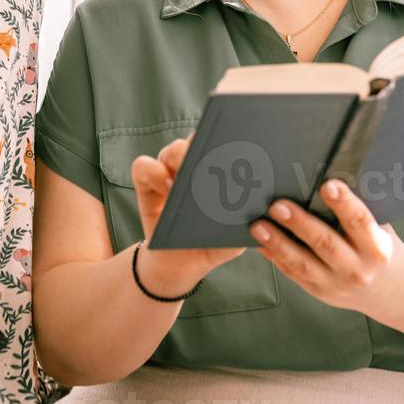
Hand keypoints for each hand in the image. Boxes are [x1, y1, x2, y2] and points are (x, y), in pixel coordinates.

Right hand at [131, 136, 243, 293]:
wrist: (180, 264)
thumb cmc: (211, 245)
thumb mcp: (233, 241)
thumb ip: (247, 231)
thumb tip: (261, 218)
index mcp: (220, 175)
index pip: (225, 146)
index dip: (230, 138)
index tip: (235, 145)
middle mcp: (194, 168)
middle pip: (197, 141)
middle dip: (204, 144)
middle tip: (210, 156)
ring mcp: (169, 173)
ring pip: (172, 150)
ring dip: (179, 158)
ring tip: (188, 180)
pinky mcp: (147, 184)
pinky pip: (143, 166)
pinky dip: (153, 172)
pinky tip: (166, 188)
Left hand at [249, 179, 402, 312]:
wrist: (391, 291)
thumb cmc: (378, 249)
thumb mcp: (380, 230)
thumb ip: (357, 212)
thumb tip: (325, 181)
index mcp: (377, 248)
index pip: (360, 222)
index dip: (344, 203)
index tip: (328, 184)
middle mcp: (357, 269)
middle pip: (326, 243)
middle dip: (300, 223)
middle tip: (278, 205)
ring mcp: (336, 284)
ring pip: (303, 263)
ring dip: (278, 243)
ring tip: (259, 226)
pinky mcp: (319, 291)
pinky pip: (293, 273)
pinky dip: (275, 257)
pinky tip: (260, 243)